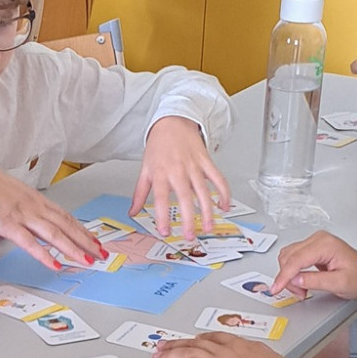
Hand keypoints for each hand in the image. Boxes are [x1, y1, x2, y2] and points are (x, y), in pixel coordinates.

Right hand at [0, 155, 102, 271]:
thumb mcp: (3, 195)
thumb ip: (12, 210)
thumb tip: (11, 224)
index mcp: (33, 198)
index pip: (63, 215)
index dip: (80, 228)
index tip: (92, 238)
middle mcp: (33, 206)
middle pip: (66, 225)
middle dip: (85, 241)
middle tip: (101, 253)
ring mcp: (22, 214)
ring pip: (54, 235)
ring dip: (73, 249)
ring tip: (88, 261)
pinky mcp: (8, 224)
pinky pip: (30, 243)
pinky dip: (44, 255)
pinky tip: (55, 264)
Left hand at [130, 118, 230, 236]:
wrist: (173, 121)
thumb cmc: (159, 145)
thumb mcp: (145, 168)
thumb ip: (140, 192)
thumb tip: (132, 211)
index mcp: (161, 173)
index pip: (161, 198)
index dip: (163, 216)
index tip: (164, 231)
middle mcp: (178, 170)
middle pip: (185, 198)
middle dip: (188, 219)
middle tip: (190, 235)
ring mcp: (194, 166)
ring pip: (203, 191)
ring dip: (207, 211)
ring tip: (208, 227)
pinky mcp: (207, 162)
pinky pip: (218, 179)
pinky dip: (224, 193)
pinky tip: (224, 207)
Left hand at [152, 331, 299, 357]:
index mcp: (249, 347)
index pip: (220, 338)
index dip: (203, 339)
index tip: (195, 340)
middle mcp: (234, 350)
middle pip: (200, 342)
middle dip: (181, 343)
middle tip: (166, 344)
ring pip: (190, 351)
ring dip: (172, 353)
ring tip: (160, 355)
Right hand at [270, 230, 356, 303]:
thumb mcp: (339, 284)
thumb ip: (315, 281)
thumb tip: (295, 279)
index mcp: (326, 244)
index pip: (296, 260)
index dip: (284, 276)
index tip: (275, 288)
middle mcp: (318, 239)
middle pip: (288, 257)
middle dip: (288, 278)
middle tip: (300, 294)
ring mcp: (315, 242)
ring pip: (288, 258)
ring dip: (289, 276)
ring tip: (302, 290)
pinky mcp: (312, 249)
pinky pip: (293, 259)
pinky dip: (293, 273)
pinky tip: (302, 282)